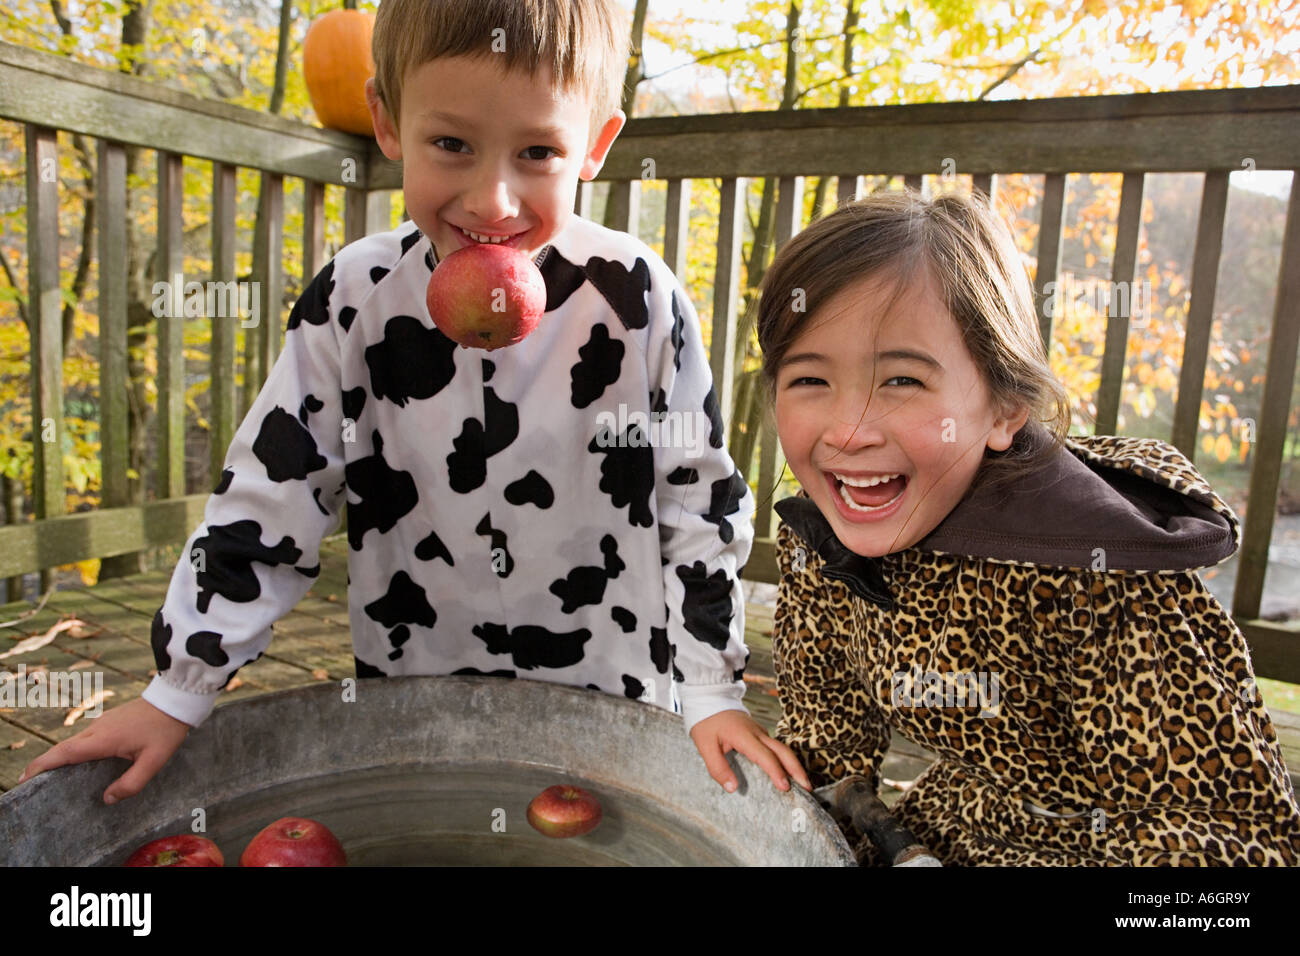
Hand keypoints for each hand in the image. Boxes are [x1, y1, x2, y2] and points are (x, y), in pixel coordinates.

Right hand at [18, 696, 191, 804]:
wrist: (175, 700)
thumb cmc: (166, 730)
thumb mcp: (154, 761)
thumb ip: (131, 783)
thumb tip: (107, 798)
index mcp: (104, 739)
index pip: (65, 753)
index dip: (43, 765)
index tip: (25, 777)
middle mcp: (97, 729)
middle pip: (64, 748)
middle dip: (44, 764)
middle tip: (28, 781)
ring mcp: (102, 722)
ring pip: (74, 741)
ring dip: (59, 756)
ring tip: (49, 775)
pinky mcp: (109, 721)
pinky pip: (84, 737)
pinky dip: (73, 750)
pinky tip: (77, 761)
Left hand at [689, 710, 812, 793]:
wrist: (710, 699)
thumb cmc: (707, 722)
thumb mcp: (704, 746)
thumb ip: (718, 768)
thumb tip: (733, 788)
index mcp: (744, 736)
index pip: (765, 756)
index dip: (776, 772)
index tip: (785, 787)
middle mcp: (758, 733)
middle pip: (783, 751)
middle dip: (797, 769)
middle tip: (807, 788)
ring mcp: (761, 732)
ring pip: (782, 749)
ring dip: (794, 765)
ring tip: (803, 784)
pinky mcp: (760, 733)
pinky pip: (776, 748)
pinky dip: (785, 760)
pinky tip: (787, 773)